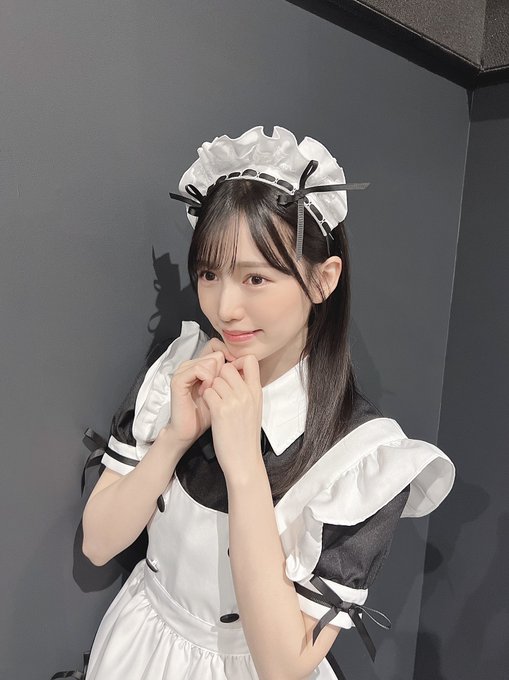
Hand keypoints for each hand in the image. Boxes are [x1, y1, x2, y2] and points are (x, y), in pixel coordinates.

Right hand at [164, 338, 235, 448]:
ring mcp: (184, 371)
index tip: (237, 377)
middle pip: (217, 354)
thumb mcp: (226, 393)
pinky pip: (198, 369)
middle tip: (221, 391)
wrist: (190, 431)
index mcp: (203, 366)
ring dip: (216, 378)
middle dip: (224, 372)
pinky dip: (207, 380)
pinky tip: (206, 392)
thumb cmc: (208, 415)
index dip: (231, 360)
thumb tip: (249, 363)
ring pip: (210, 360)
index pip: (219, 349)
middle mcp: (193, 365)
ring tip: (213, 393)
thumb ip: (233, 377)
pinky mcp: (178, 379)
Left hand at [201, 354, 262, 480]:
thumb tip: (238, 376)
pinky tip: (209, 408)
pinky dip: (205, 398)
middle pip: (227, 367)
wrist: (244, 460)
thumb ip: (248, 391)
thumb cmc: (246, 437)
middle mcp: (247, 393)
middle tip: (216, 390)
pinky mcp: (220, 410)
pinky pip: (208, 392)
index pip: (251, 360)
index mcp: (256, 392)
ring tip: (212, 401)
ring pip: (214, 379)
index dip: (237, 362)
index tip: (230, 373)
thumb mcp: (254, 409)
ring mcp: (234, 401)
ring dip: (210, 388)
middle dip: (218, 376)